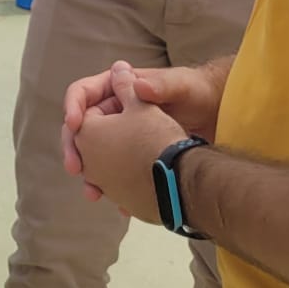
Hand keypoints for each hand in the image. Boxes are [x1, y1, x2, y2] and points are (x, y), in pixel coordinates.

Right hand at [60, 56, 227, 190]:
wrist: (215, 115)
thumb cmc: (197, 92)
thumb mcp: (181, 85)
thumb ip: (161, 85)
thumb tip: (135, 83)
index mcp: (116, 88)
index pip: (83, 93)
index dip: (73, 107)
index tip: (74, 125)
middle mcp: (114, 110)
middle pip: (82, 127)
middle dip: (74, 148)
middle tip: (74, 168)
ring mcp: (121, 134)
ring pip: (94, 154)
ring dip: (89, 174)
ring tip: (93, 193)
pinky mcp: (132, 156)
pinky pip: (114, 171)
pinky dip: (113, 187)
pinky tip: (118, 204)